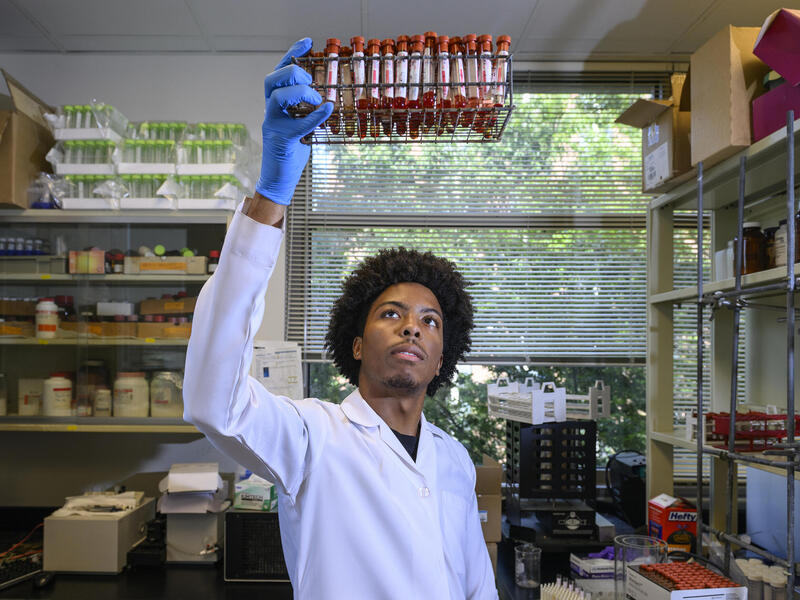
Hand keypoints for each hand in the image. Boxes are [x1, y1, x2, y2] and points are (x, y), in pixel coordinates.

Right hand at [255, 38, 332, 205]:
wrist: (279, 180)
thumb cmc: (291, 154)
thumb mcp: (302, 127)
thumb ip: (309, 112)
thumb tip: (328, 101)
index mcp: (276, 105)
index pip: (279, 73)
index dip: (292, 55)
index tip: (308, 42)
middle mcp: (271, 112)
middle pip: (272, 79)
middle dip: (292, 74)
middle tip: (311, 83)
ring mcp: (273, 125)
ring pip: (276, 96)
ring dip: (299, 92)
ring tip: (315, 98)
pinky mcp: (280, 140)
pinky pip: (297, 123)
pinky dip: (314, 115)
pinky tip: (328, 110)